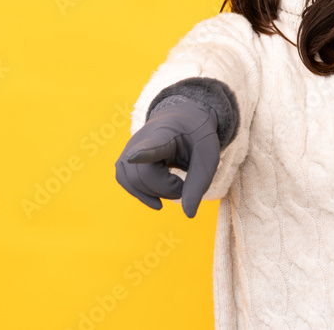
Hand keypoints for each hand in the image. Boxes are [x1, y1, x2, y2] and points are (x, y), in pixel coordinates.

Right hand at [114, 94, 219, 217]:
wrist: (183, 119)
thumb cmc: (196, 137)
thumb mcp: (208, 157)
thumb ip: (198, 184)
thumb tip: (189, 214)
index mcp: (166, 135)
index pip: (152, 145)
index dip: (142, 153)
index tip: (133, 157)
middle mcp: (141, 139)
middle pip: (144, 176)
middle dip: (166, 190)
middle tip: (183, 185)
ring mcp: (129, 149)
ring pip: (133, 182)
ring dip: (155, 193)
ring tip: (174, 185)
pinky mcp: (125, 160)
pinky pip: (126, 182)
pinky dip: (142, 194)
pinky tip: (157, 199)